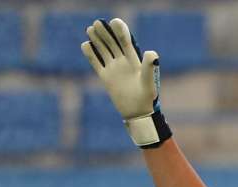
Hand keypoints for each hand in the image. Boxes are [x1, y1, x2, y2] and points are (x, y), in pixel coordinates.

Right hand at [80, 18, 171, 147]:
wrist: (138, 113)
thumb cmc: (147, 98)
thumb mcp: (149, 81)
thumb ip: (149, 67)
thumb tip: (152, 52)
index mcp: (134, 61)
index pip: (126, 42)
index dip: (120, 31)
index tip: (115, 22)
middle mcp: (123, 62)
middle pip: (112, 43)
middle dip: (106, 33)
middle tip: (97, 23)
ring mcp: (113, 69)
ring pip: (103, 50)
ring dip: (97, 40)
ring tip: (90, 29)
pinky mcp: (106, 77)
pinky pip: (96, 63)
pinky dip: (90, 54)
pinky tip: (85, 45)